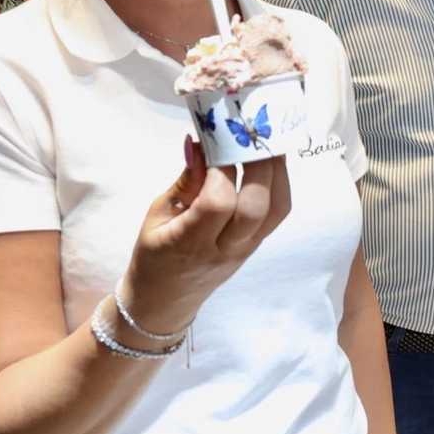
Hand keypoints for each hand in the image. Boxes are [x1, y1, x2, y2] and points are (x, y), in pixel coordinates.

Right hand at [120, 136, 292, 338]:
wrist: (166, 300)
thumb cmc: (154, 256)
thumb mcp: (155, 217)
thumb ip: (184, 182)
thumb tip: (200, 144)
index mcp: (191, 244)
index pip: (218, 203)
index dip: (221, 169)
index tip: (216, 141)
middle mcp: (227, 248)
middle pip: (257, 207)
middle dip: (258, 165)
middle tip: (249, 132)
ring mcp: (248, 248)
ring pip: (277, 209)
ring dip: (277, 171)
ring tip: (266, 141)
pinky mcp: (259, 244)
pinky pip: (278, 212)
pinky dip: (279, 182)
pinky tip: (269, 161)